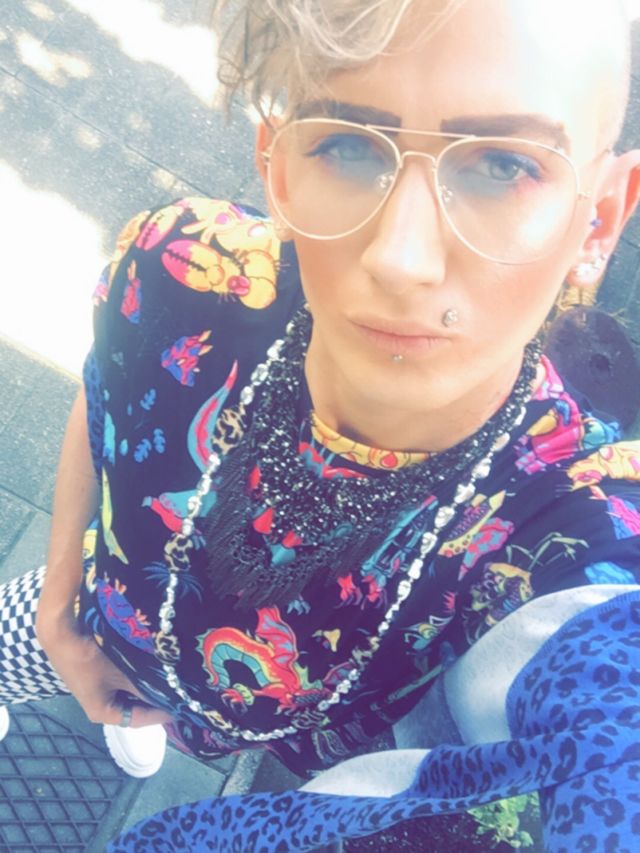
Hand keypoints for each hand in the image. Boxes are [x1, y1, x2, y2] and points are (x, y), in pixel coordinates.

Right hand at [37, 620, 173, 728]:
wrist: (62, 633)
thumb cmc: (91, 658)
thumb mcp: (123, 674)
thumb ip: (146, 688)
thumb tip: (172, 695)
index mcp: (103, 713)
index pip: (139, 719)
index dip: (161, 713)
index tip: (182, 707)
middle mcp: (101, 705)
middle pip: (135, 706)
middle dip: (155, 697)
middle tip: (180, 690)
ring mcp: (99, 689)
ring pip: (130, 691)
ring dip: (147, 684)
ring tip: (170, 677)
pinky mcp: (99, 674)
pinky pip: (123, 679)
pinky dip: (137, 674)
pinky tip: (153, 665)